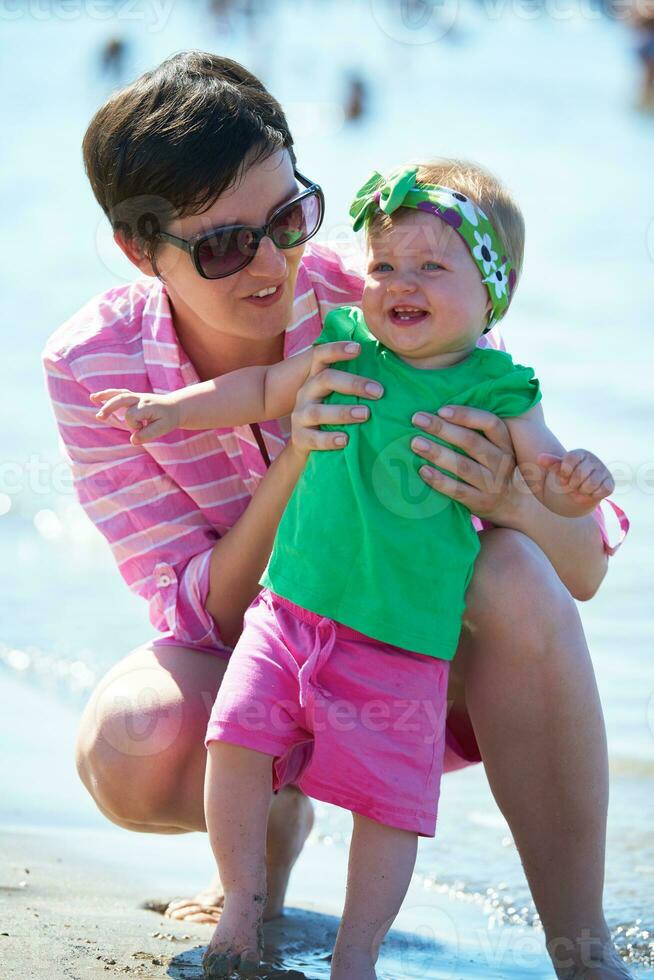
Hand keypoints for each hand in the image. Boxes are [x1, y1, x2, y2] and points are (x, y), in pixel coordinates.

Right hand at [90, 388, 180, 444]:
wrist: (174, 407)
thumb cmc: (168, 418)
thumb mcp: (162, 428)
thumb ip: (148, 434)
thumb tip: (132, 440)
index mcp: (146, 406)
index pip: (131, 416)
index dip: (134, 426)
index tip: (142, 428)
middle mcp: (140, 399)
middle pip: (121, 399)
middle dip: (109, 407)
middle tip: (100, 417)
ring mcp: (136, 396)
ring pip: (119, 394)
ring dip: (105, 397)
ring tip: (92, 398)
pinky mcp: (133, 397)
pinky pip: (119, 393)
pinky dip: (108, 395)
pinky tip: (95, 398)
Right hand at [291, 343, 384, 455]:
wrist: (307, 447)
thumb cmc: (332, 418)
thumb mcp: (338, 397)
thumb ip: (355, 386)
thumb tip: (388, 377)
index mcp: (316, 378)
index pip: (321, 356)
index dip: (337, 349)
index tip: (358, 348)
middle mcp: (306, 393)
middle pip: (325, 380)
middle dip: (352, 384)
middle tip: (378, 392)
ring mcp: (300, 416)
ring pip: (318, 411)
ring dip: (343, 412)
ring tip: (365, 414)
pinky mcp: (300, 438)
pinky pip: (313, 438)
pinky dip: (329, 439)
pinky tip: (345, 440)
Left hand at [409, 405, 518, 521]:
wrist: (513, 506)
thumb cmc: (494, 468)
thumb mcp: (495, 448)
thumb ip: (476, 432)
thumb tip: (437, 414)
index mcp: (504, 443)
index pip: (490, 423)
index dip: (466, 415)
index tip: (441, 410)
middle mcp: (501, 462)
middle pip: (471, 442)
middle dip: (442, 429)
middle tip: (417, 419)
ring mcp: (492, 484)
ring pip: (463, 466)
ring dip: (437, 453)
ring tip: (416, 443)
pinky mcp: (481, 502)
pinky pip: (458, 490)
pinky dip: (439, 480)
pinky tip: (422, 470)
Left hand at [537, 449, 614, 513]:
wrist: (581, 488)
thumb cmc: (568, 476)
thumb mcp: (559, 469)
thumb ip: (551, 463)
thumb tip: (539, 458)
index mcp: (580, 453)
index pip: (570, 459)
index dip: (564, 471)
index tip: (563, 476)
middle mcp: (593, 459)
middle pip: (579, 475)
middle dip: (572, 484)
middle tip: (572, 485)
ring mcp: (603, 471)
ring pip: (590, 485)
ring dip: (582, 491)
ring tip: (580, 489)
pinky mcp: (610, 483)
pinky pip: (602, 491)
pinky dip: (593, 495)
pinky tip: (590, 493)